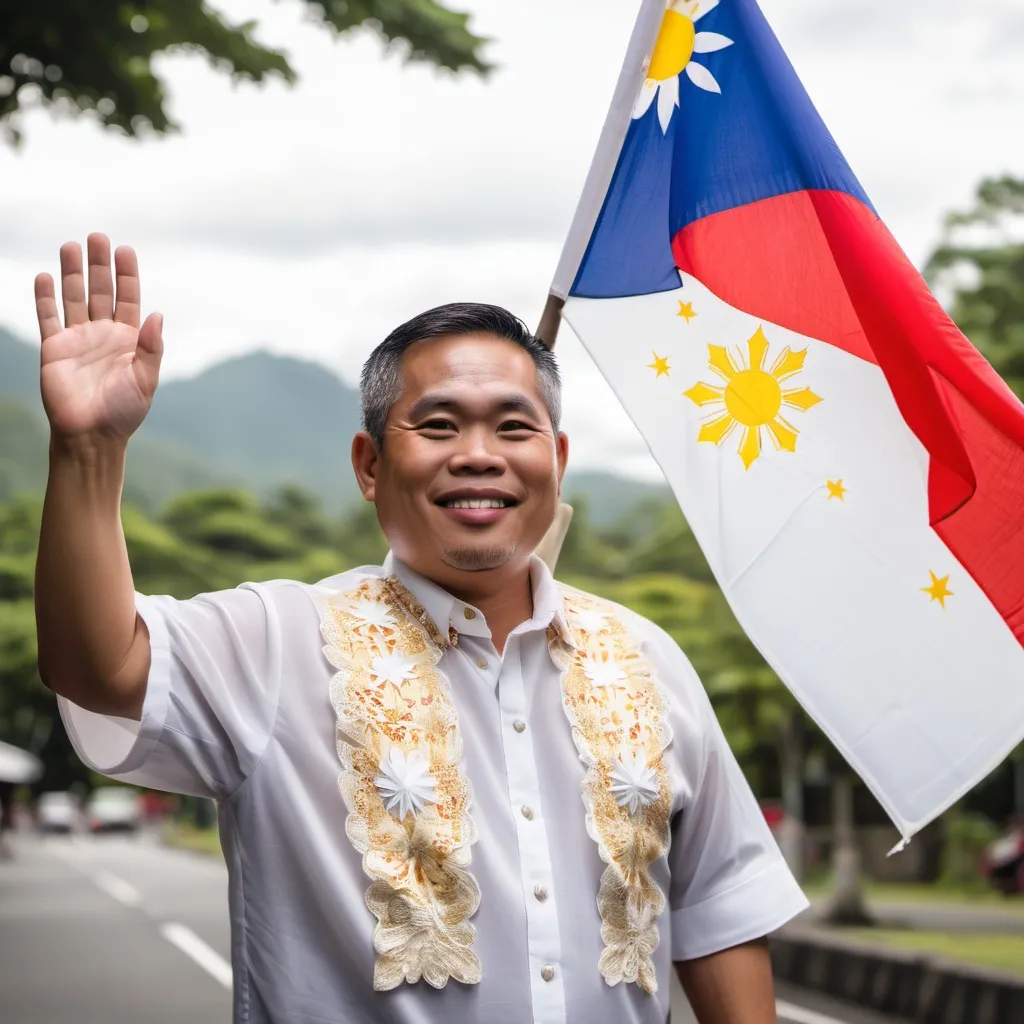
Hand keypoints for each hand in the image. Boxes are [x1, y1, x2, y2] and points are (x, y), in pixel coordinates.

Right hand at [35, 233, 163, 447]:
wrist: (91, 436)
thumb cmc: (123, 412)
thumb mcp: (145, 380)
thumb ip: (152, 348)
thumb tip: (158, 315)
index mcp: (129, 339)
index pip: (128, 298)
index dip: (126, 275)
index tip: (125, 250)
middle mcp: (103, 334)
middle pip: (100, 290)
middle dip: (99, 265)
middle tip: (97, 236)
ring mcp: (77, 339)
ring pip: (74, 297)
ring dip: (72, 272)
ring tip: (70, 246)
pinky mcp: (54, 349)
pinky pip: (48, 317)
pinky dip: (45, 297)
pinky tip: (45, 276)